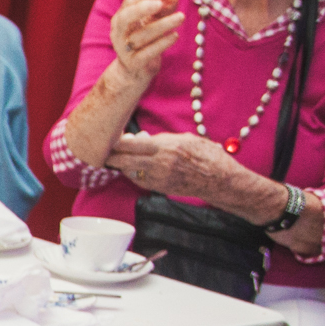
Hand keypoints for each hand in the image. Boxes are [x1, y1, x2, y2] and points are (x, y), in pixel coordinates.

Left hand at [107, 130, 239, 203]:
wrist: (218, 179)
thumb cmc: (205, 155)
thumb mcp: (185, 138)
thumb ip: (162, 139)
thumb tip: (142, 138)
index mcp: (165, 147)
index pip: (131, 144)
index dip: (117, 142)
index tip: (110, 138)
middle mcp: (159, 163)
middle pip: (123, 160)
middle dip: (112, 156)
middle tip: (106, 151)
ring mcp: (158, 177)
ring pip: (128, 171)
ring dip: (122, 165)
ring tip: (119, 158)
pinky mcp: (159, 188)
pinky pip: (138, 180)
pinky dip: (133, 173)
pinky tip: (134, 167)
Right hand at [108, 0, 183, 86]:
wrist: (134, 71)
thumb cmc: (144, 41)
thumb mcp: (153, 22)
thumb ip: (163, 10)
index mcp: (121, 18)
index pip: (130, 1)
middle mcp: (118, 33)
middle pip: (126, 17)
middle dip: (143, 8)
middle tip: (161, 3)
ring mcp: (124, 49)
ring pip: (141, 35)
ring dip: (163, 24)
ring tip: (181, 17)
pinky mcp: (133, 63)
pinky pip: (147, 52)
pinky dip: (162, 43)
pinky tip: (175, 36)